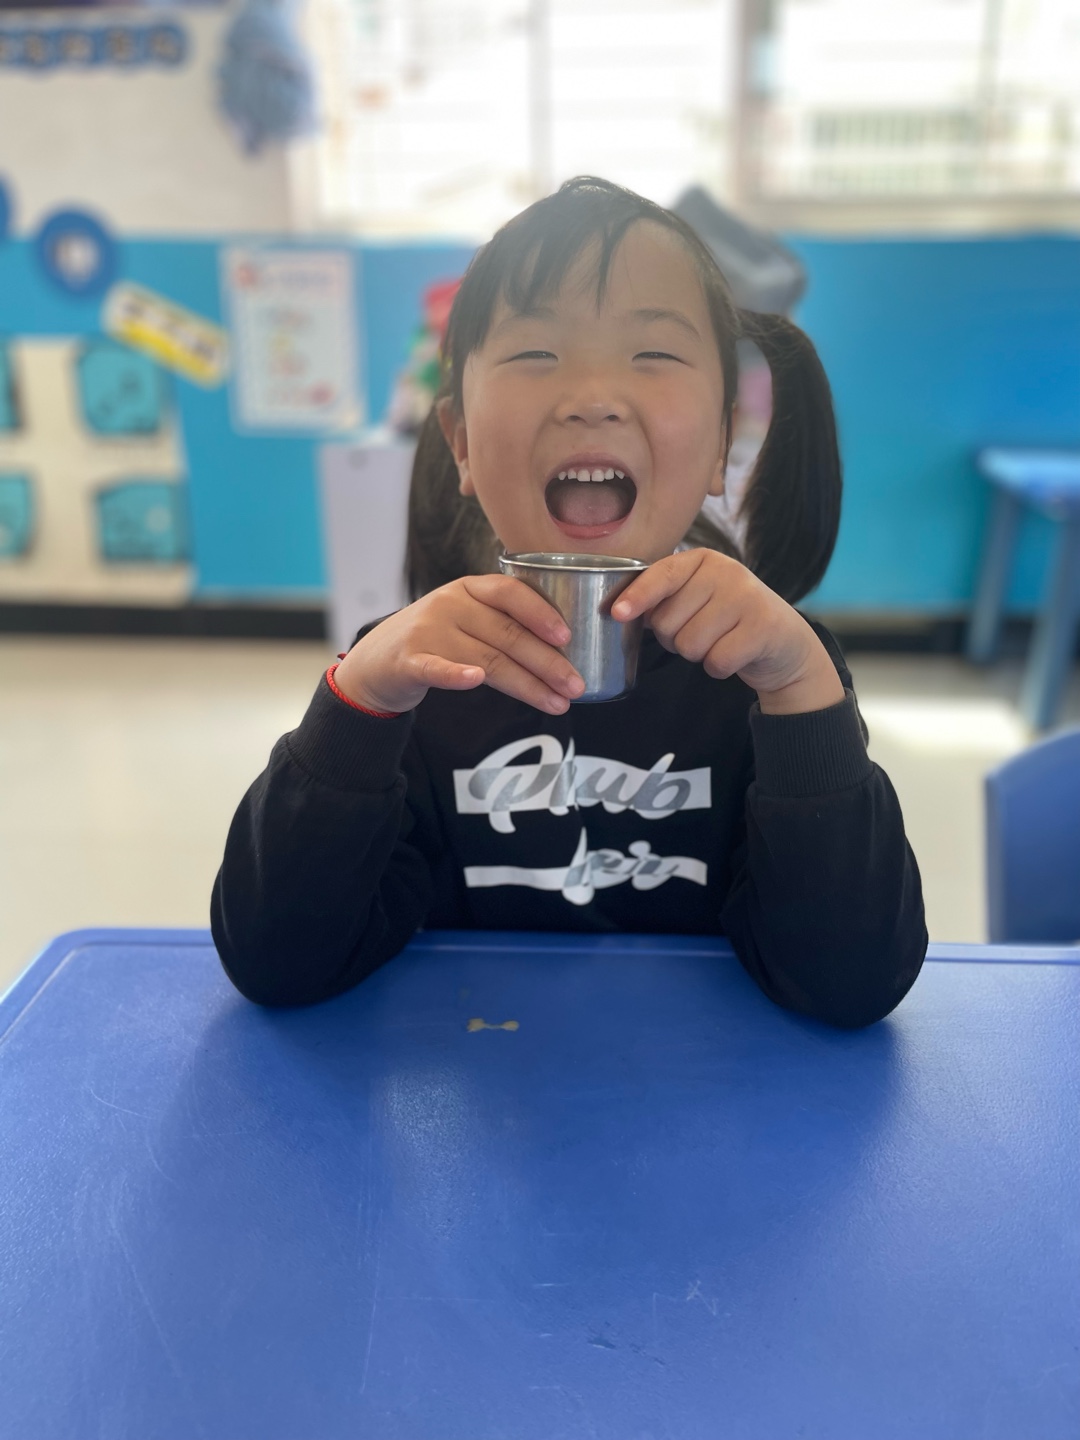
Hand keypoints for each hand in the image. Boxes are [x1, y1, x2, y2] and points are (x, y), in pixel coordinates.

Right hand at [334, 574, 585, 714]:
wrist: (375, 663)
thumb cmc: (434, 641)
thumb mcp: (465, 619)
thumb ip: (502, 625)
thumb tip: (562, 652)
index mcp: (468, 589)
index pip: (510, 592)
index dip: (541, 613)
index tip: (567, 637)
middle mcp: (448, 604)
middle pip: (507, 634)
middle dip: (548, 662)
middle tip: (575, 686)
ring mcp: (427, 632)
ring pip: (487, 660)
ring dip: (526, 685)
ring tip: (556, 704)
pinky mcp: (408, 662)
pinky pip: (437, 669)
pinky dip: (457, 675)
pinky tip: (477, 680)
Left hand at [611, 549, 844, 714]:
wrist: (784, 643)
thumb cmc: (728, 621)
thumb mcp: (697, 599)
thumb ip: (664, 599)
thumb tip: (620, 611)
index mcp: (704, 560)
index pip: (662, 575)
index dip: (638, 596)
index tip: (617, 614)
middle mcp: (727, 571)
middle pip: (667, 621)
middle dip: (674, 639)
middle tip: (702, 632)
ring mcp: (748, 597)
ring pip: (690, 645)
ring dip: (698, 655)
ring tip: (720, 641)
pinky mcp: (764, 627)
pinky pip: (716, 661)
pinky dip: (719, 668)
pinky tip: (735, 655)